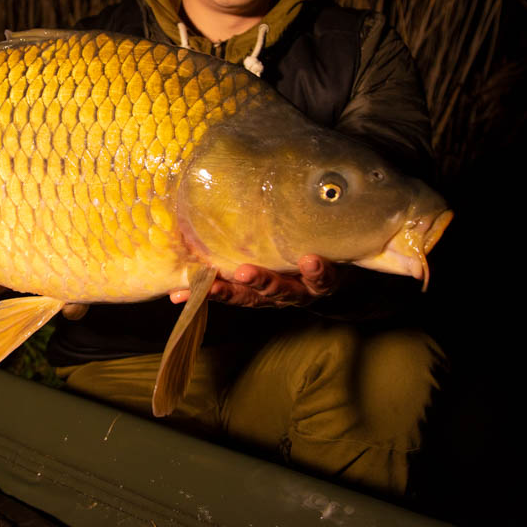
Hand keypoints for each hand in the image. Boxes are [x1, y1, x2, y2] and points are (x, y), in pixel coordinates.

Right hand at [169, 255, 337, 308]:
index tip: (180, 294)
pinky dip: (316, 271)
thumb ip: (241, 252)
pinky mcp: (328, 283)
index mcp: (259, 289)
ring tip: (250, 271)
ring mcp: (302, 291)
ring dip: (266, 283)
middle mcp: (276, 294)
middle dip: (232, 290)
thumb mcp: (270, 259)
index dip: (206, 293)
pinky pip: (323, 279)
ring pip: (282, 291)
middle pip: (252, 296)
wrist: (346, 285)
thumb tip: (199, 230)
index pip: (228, 292)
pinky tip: (309, 261)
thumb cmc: (296, 265)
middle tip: (213, 281)